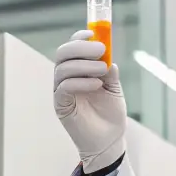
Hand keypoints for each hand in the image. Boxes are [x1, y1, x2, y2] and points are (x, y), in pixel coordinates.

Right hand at [53, 30, 126, 173]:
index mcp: (78, 71)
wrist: (109, 142)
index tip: (94, 33)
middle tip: (100, 50)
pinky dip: (80, 82)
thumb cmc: (110, 117)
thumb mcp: (114, 91)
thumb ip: (110, 74)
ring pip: (63, 69)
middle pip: (63, 54)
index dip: (80, 38)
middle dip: (81, 48)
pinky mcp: (60, 106)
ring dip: (84, 65)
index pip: (72, 48)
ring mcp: (61, 92)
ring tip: (102, 70)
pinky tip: (96, 84)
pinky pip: (64, 87)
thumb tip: (109, 58)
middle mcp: (66, 78)